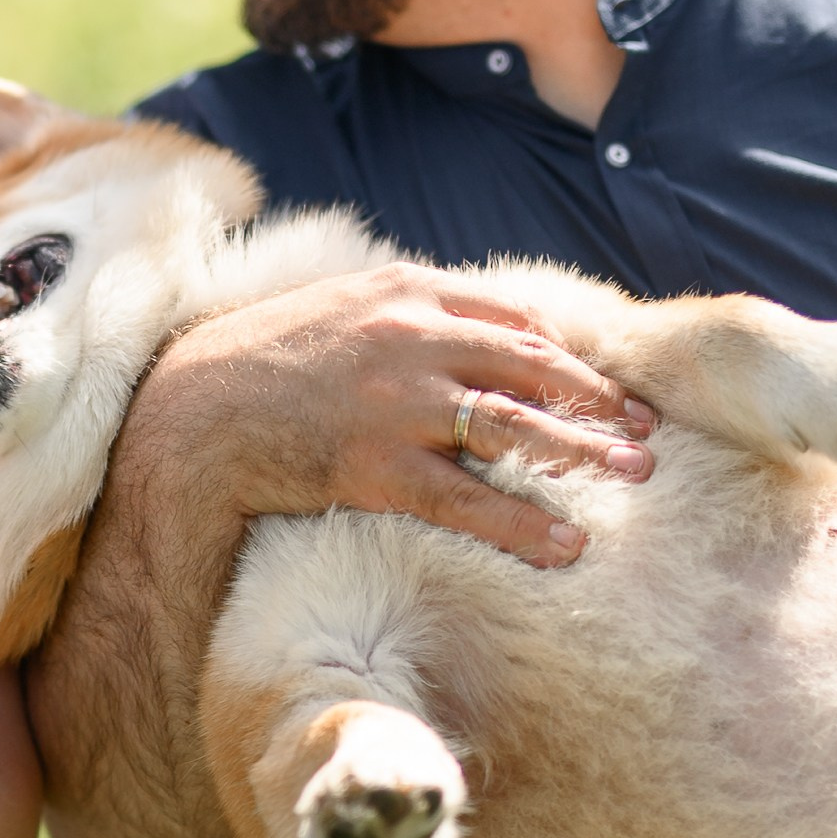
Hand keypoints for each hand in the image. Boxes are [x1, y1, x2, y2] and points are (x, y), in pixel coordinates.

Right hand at [157, 261, 654, 568]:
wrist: (190, 410)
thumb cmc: (262, 362)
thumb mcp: (339, 308)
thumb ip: (404, 312)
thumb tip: (463, 331)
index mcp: (406, 291)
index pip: (514, 317)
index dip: (570, 354)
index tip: (608, 385)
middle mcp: (411, 336)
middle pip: (532, 365)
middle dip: (597, 398)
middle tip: (647, 430)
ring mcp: (396, 402)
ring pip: (514, 426)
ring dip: (583, 451)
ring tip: (637, 474)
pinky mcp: (376, 465)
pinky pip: (467, 500)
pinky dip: (524, 524)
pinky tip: (567, 546)